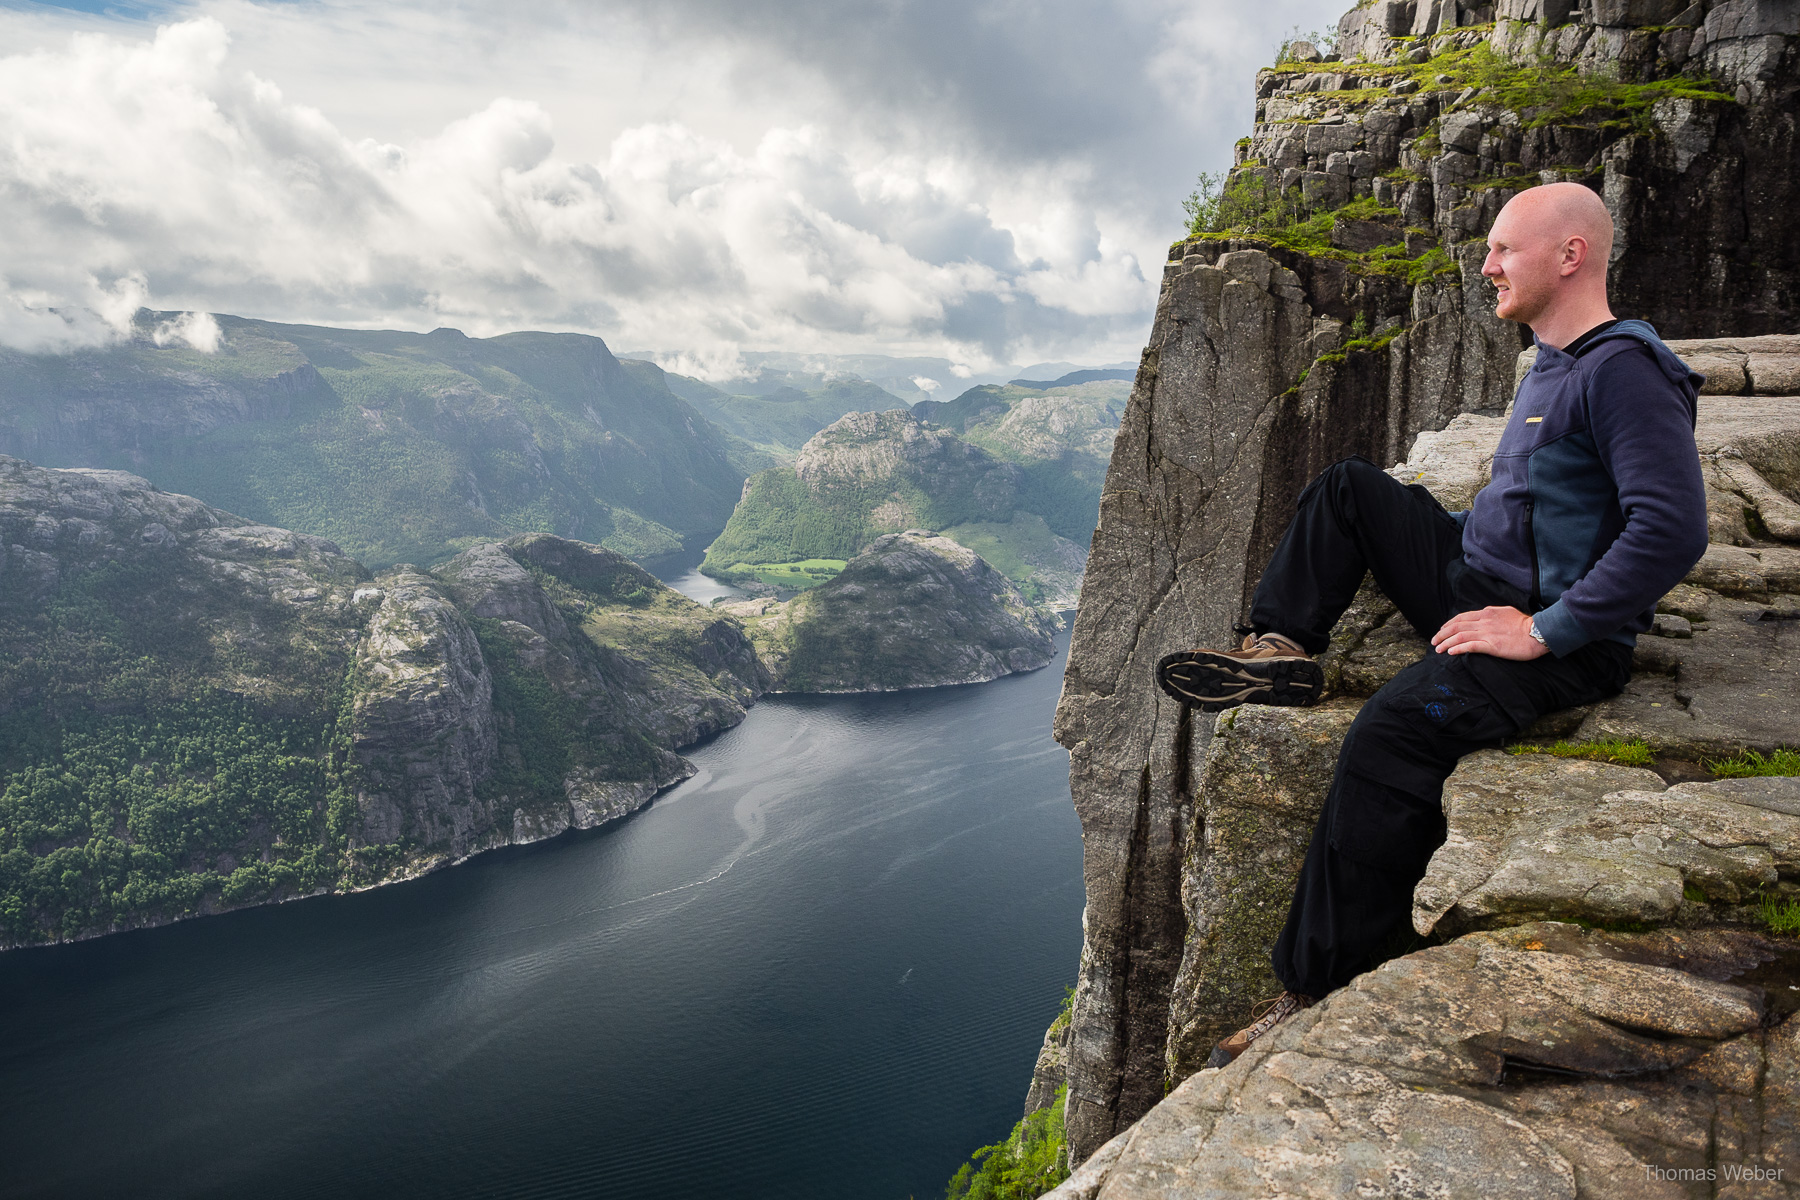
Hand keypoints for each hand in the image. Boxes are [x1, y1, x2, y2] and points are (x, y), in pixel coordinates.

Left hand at [1431, 606, 1547, 660]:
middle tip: (1433, 641)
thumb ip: (1492, 614)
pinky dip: (1457, 648)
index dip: (1449, 624)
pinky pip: (1470, 646)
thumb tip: (1484, 615)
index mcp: (1487, 613)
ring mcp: (1487, 633)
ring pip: (1460, 636)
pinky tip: (1450, 652)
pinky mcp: (1492, 645)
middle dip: (1442, 634)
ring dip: (1445, 642)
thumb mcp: (1506, 612)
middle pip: (1456, 626)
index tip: (1442, 630)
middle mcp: (1484, 621)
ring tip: (1438, 649)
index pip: (1462, 617)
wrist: (1539, 632)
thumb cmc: (1525, 624)